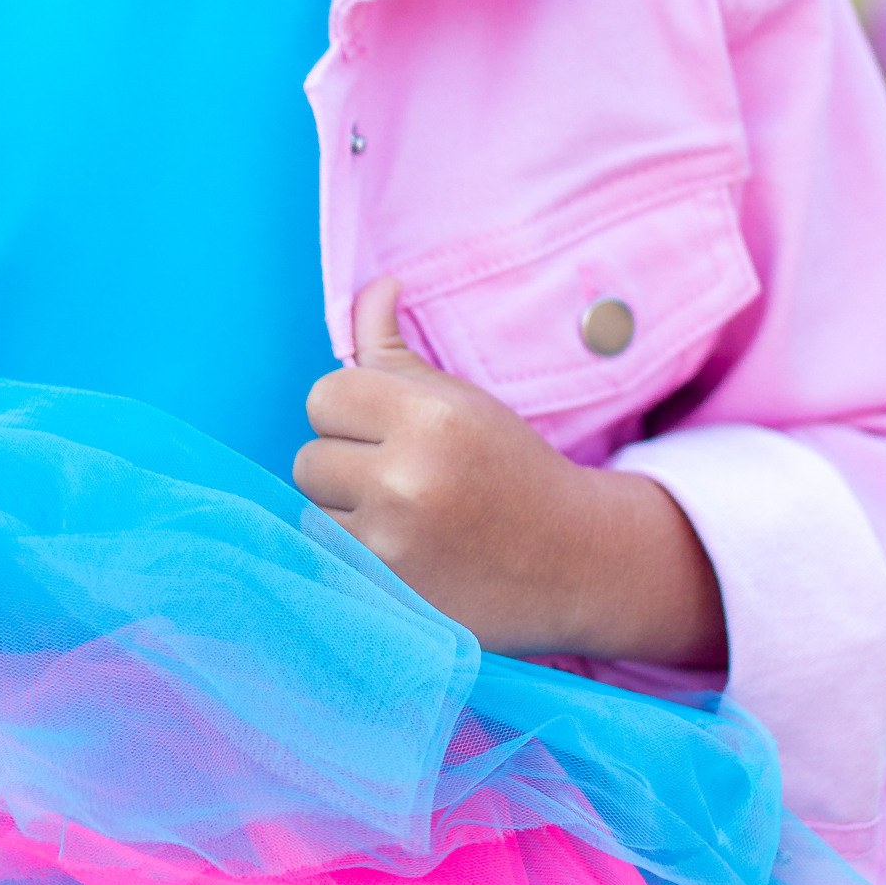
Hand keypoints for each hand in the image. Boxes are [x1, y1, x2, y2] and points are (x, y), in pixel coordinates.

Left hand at [295, 278, 724, 664]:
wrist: (576, 560)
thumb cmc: (511, 467)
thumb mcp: (460, 398)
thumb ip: (395, 345)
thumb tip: (373, 287)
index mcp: (430, 417)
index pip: (323, 395)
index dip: (349, 412)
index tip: (384, 429)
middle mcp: (407, 480)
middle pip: (309, 458)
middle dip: (346, 465)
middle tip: (398, 478)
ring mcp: (394, 547)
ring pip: (312, 514)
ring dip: (344, 515)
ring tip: (399, 518)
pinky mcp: (388, 597)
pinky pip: (326, 561)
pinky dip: (351, 557)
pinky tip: (397, 553)